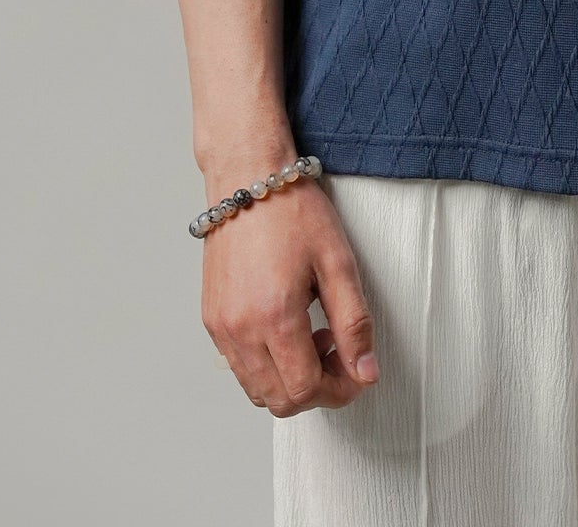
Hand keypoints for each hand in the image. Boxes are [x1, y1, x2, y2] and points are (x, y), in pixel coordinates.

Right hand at [203, 177, 381, 415]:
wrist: (248, 177)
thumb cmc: (293, 211)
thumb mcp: (338, 262)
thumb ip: (354, 324)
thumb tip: (365, 372)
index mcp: (274, 317)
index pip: (305, 391)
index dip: (339, 390)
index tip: (357, 371)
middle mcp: (239, 330)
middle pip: (279, 400)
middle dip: (317, 389)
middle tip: (338, 351)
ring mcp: (220, 326)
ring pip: (256, 389)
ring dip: (290, 379)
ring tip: (314, 335)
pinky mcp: (212, 318)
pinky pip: (239, 365)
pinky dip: (266, 364)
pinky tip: (288, 328)